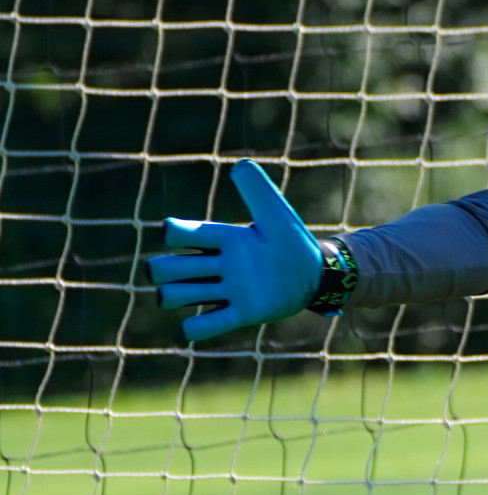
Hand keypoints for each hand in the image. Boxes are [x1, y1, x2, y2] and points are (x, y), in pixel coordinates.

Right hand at [147, 160, 322, 341]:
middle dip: (164, 269)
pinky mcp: (240, 313)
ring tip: (205, 292)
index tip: (179, 232)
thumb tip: (240, 165)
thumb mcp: (276, 214)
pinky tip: (191, 328)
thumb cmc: (292, 241)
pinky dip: (193, 329)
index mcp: (222, 239)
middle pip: (164, 268)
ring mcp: (226, 291)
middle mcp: (216, 265)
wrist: (316, 273)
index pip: (177, 233)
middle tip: (198, 269)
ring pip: (174, 296)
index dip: (172, 232)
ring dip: (176, 296)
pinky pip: (203, 326)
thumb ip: (258, 191)